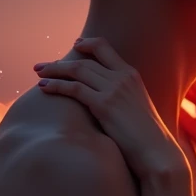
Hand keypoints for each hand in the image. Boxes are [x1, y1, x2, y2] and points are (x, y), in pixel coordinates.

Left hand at [34, 37, 189, 180]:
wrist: (156, 151)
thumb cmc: (146, 135)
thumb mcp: (136, 106)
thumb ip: (121, 94)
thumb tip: (102, 96)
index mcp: (131, 74)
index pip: (104, 47)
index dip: (86, 44)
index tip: (73, 47)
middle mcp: (122, 77)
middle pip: (84, 60)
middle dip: (59, 62)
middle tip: (41, 66)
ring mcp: (114, 89)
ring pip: (77, 70)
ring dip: (54, 70)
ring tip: (38, 74)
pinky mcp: (104, 104)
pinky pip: (74, 89)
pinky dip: (56, 86)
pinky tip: (44, 88)